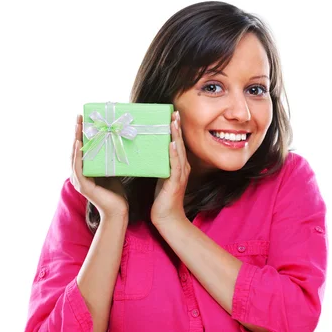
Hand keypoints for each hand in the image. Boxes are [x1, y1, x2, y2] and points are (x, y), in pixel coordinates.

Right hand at [70, 115, 128, 218]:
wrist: (118, 211)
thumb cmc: (116, 193)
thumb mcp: (112, 171)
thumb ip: (108, 159)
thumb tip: (116, 142)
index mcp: (85, 170)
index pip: (81, 148)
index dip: (81, 133)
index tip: (84, 118)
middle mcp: (78, 174)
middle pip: (76, 149)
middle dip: (77, 132)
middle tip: (79, 116)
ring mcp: (79, 180)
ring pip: (75, 156)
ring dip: (76, 139)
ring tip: (78, 125)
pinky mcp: (83, 185)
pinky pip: (78, 167)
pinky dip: (78, 155)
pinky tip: (79, 144)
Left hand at [150, 111, 190, 226]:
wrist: (168, 218)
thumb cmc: (163, 200)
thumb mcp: (160, 178)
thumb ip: (159, 166)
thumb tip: (149, 154)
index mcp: (179, 166)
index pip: (177, 144)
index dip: (175, 130)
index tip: (172, 116)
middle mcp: (182, 168)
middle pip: (179, 144)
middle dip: (177, 128)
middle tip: (174, 112)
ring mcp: (180, 175)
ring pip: (178, 151)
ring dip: (176, 136)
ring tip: (173, 122)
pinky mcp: (175, 182)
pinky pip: (175, 165)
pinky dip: (173, 153)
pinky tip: (171, 143)